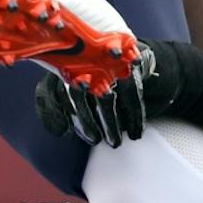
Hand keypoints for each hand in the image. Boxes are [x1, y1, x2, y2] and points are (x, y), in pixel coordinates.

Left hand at [35, 39, 202, 145]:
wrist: (153, 64)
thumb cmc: (112, 86)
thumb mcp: (88, 97)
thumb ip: (71, 109)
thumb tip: (58, 130)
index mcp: (66, 64)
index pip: (50, 88)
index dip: (53, 111)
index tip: (62, 132)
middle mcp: (84, 58)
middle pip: (75, 92)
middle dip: (84, 120)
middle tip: (93, 141)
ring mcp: (108, 59)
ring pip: (103, 94)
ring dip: (110, 122)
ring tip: (115, 143)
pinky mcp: (132, 63)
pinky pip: (131, 92)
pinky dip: (133, 115)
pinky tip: (136, 133)